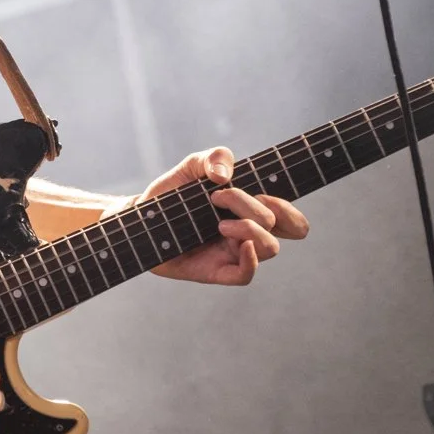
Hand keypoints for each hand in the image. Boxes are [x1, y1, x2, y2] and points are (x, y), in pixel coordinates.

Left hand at [143, 146, 308, 285]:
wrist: (141, 215)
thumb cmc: (173, 193)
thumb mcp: (193, 165)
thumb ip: (215, 157)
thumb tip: (224, 176)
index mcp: (251, 211)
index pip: (293, 220)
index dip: (290, 209)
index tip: (262, 192)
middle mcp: (248, 233)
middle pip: (284, 229)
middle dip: (258, 208)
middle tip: (221, 197)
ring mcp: (233, 253)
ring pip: (269, 249)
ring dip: (250, 229)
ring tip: (219, 222)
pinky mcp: (215, 271)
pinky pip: (245, 276)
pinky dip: (249, 260)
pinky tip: (236, 243)